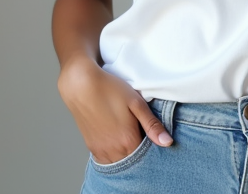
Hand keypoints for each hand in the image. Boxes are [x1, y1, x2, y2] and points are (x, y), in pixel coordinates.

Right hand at [58, 57, 173, 163]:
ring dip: (126, 156)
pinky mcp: (91, 147)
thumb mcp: (136, 103)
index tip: (153, 138)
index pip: (146, 157)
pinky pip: (106, 160)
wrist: (80, 85)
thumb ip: (152, 125)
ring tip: (129, 137)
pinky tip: (118, 141)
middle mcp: (113, 150)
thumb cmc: (109, 89)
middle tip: (141, 135)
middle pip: (133, 162)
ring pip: (119, 162)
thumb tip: (168, 142)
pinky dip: (114, 155)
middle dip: (140, 155)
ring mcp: (100, 150)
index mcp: (127, 141)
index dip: (152, 150)